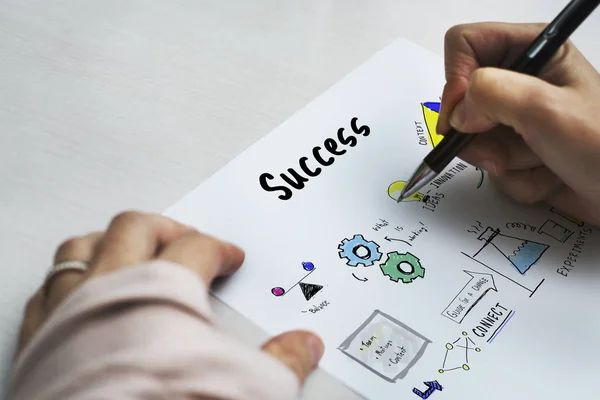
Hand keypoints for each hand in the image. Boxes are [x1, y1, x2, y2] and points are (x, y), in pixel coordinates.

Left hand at [17, 211, 323, 383]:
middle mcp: (110, 289)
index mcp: (163, 288)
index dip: (220, 248)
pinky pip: (48, 290)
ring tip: (128, 245)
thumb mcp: (246, 385)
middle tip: (186, 236)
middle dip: (168, 227)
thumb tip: (304, 346)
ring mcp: (68, 312)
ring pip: (83, 248)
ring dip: (109, 240)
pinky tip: (77, 291)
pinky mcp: (38, 342)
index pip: (198, 249)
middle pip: (137, 228)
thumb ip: (282, 360)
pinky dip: (68, 281)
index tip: (230, 256)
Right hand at [437, 22, 599, 225]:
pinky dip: (516, 179)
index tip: (464, 115)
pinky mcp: (517, 150)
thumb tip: (457, 113)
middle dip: (480, 134)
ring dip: (503, 161)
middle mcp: (521, 81)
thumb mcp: (546, 109)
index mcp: (533, 50)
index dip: (456, 78)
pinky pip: (491, 164)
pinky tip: (547, 177)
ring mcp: (517, 118)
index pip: (465, 44)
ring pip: (474, 138)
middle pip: (462, 100)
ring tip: (540, 163)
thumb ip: (492, 95)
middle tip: (503, 152)